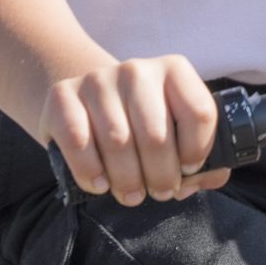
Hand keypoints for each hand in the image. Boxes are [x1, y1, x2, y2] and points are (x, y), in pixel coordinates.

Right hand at [41, 55, 228, 203]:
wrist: (87, 101)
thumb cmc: (141, 123)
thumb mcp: (175, 129)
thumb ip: (203, 156)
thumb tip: (201, 179)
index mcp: (174, 71)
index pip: (199, 112)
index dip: (198, 150)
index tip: (188, 169)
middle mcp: (136, 71)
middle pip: (156, 135)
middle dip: (161, 176)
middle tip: (159, 192)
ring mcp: (97, 81)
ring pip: (118, 143)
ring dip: (127, 181)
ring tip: (131, 194)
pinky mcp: (63, 97)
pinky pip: (79, 143)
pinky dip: (91, 172)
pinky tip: (100, 183)